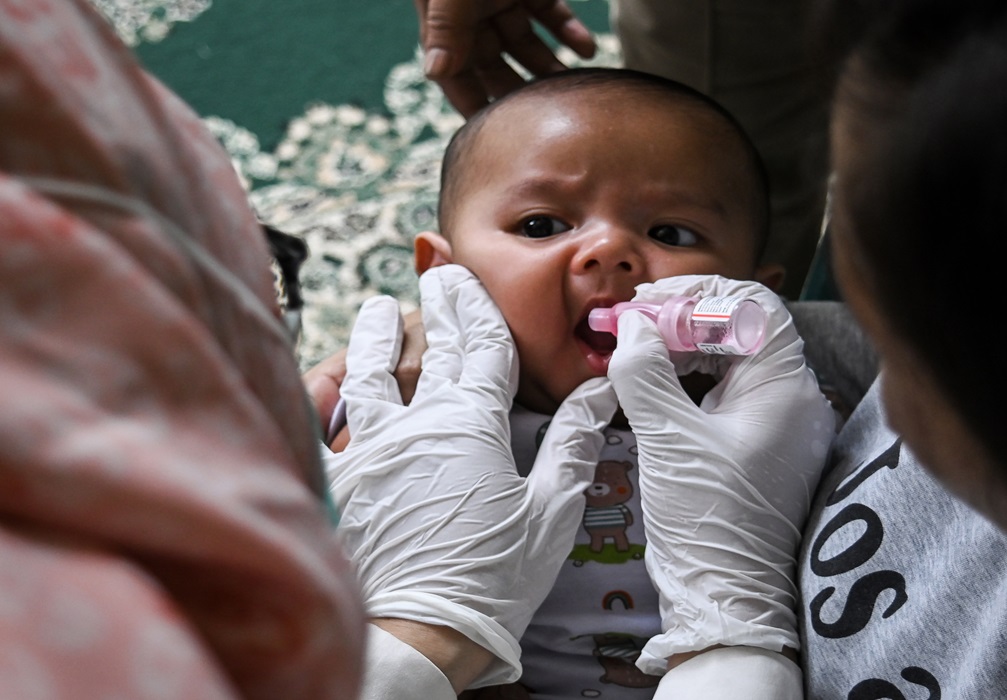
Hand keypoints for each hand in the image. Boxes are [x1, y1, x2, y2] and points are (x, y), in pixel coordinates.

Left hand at [324, 264, 618, 687]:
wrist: (416, 635)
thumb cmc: (492, 578)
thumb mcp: (551, 510)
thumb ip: (573, 441)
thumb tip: (600, 391)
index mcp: (470, 422)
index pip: (477, 345)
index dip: (474, 305)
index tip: (464, 276)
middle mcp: (413, 423)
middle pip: (426, 349)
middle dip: (433, 306)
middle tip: (433, 276)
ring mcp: (366, 449)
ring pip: (366, 376)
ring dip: (372, 338)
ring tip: (375, 311)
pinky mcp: (335, 482)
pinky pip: (319, 424)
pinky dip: (322, 394)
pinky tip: (324, 378)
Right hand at [416, 0, 596, 114]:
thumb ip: (446, 26)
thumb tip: (434, 73)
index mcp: (445, 21)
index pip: (455, 73)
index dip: (471, 104)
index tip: (494, 139)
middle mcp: (471, 15)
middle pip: (494, 66)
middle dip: (517, 94)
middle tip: (545, 122)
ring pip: (526, 43)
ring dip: (549, 68)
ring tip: (573, 91)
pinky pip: (550, 13)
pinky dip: (569, 32)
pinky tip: (588, 50)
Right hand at [605, 275, 836, 674]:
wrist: (727, 602)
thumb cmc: (708, 523)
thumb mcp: (668, 441)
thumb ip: (646, 373)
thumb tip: (633, 327)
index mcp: (786, 389)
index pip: (753, 305)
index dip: (698, 294)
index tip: (647, 304)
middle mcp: (793, 400)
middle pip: (743, 328)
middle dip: (684, 319)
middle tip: (631, 325)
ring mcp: (778, 426)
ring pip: (732, 360)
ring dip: (683, 347)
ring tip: (634, 349)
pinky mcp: (758, 448)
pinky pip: (726, 393)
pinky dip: (690, 379)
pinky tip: (653, 384)